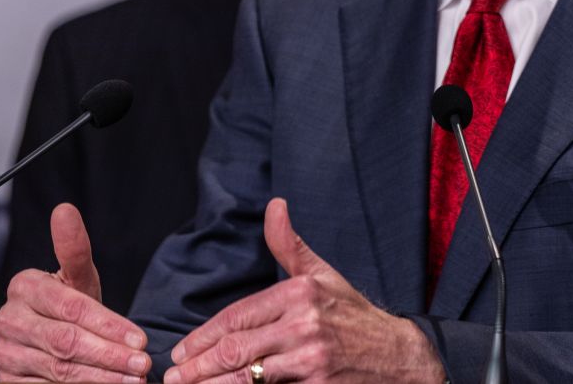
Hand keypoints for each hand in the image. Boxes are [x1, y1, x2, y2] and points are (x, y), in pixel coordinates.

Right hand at [0, 203, 151, 381]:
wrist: (54, 339)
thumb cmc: (70, 304)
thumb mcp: (78, 278)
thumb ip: (75, 249)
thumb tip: (65, 210)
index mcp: (23, 287)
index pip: (71, 308)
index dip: (108, 325)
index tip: (141, 339)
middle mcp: (7, 320)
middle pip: (65, 342)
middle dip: (109, 354)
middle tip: (142, 364)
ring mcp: (5, 354)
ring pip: (59, 369)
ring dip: (101, 377)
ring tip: (133, 380)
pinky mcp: (7, 382)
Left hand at [163, 198, 443, 382]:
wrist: (400, 356)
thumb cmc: (353, 316)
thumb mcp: (323, 275)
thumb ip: (289, 244)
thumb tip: (274, 205)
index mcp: (300, 292)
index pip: (238, 316)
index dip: (204, 336)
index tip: (181, 352)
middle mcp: (305, 323)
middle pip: (237, 349)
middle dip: (199, 366)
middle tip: (173, 377)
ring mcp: (312, 359)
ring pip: (247, 378)